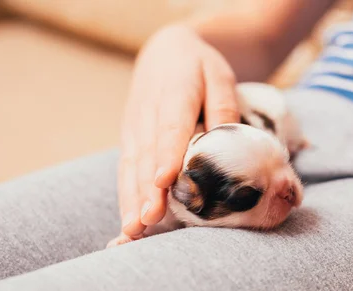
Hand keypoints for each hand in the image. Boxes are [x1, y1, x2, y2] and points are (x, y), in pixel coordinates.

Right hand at [117, 23, 239, 237]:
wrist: (166, 53)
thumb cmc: (200, 67)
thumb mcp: (219, 75)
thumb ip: (223, 104)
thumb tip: (226, 140)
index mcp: (174, 92)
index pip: (170, 126)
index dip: (166, 154)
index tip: (163, 181)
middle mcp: (147, 112)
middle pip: (146, 154)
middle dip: (146, 189)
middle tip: (148, 220)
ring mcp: (134, 128)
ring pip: (131, 166)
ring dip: (132, 199)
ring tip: (134, 229)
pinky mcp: (130, 139)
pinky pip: (126, 169)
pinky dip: (126, 195)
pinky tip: (130, 221)